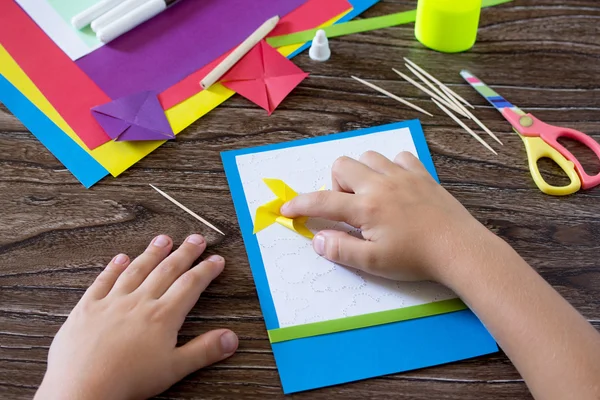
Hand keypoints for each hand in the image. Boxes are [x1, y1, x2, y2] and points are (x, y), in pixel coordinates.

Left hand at [35, 234, 237, 399]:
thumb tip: (231, 338)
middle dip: (185, 253)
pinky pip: (102, 281)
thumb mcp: (174, 369)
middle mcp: (139, 302)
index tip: (216, 260)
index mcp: (162, 316)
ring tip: (163, 239)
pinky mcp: (87, 308)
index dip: (206, 270)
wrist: (82, 388)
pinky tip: (120, 258)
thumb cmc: (128, 381)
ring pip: (137, 270)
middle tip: (196, 240)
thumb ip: (204, 350)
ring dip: (152, 253)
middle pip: (167, 270)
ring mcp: (112, 302)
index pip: (190, 285)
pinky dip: (113, 268)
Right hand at [281, 151, 494, 283]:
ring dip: (361, 172)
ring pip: (368, 156)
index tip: (286, 209)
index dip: (299, 204)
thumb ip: (341, 249)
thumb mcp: (373, 263)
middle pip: (342, 165)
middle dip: (334, 185)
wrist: (459, 249)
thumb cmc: (415, 259)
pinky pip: (398, 157)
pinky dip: (390, 167)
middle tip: (349, 209)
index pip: (322, 201)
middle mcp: (380, 184)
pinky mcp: (421, 174)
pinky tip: (395, 186)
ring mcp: (402, 175)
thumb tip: (317, 239)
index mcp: (366, 207)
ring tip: (370, 196)